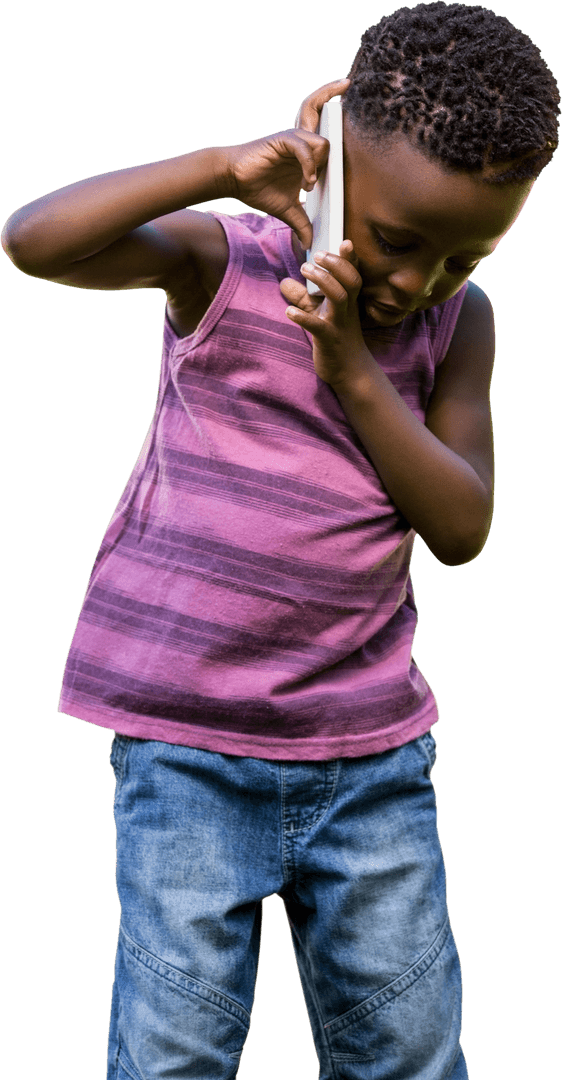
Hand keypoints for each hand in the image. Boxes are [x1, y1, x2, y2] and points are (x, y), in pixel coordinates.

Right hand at [223, 78, 349, 249]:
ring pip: (323, 144)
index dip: (346, 147)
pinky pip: (304, 148)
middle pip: (334, 144)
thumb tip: (310, 244)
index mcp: (308, 160)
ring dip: (319, 168)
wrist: (233, 179)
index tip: (353, 145)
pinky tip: (306, 183)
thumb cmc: (258, 188)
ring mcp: (295, 141)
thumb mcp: (287, 211)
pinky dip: (308, 166)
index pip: (333, 151)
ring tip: (309, 186)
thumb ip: (301, 224)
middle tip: (321, 186)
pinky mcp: (284, 139)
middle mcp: (305, 147)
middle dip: (336, 162)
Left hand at [280, 241, 373, 389]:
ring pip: (339, 297)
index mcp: (348, 301)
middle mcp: (347, 309)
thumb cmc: (336, 339)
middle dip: (335, 264)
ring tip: (304, 270)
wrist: (350, 371)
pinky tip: (289, 312)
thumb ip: (303, 298)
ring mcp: (339, 324)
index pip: (353, 274)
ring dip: (323, 281)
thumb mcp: (319, 315)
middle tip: (316, 256)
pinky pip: (319, 327)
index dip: (350, 259)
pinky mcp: (329, 340)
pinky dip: (303, 317)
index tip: (344, 242)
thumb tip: (284, 282)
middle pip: (350, 280)